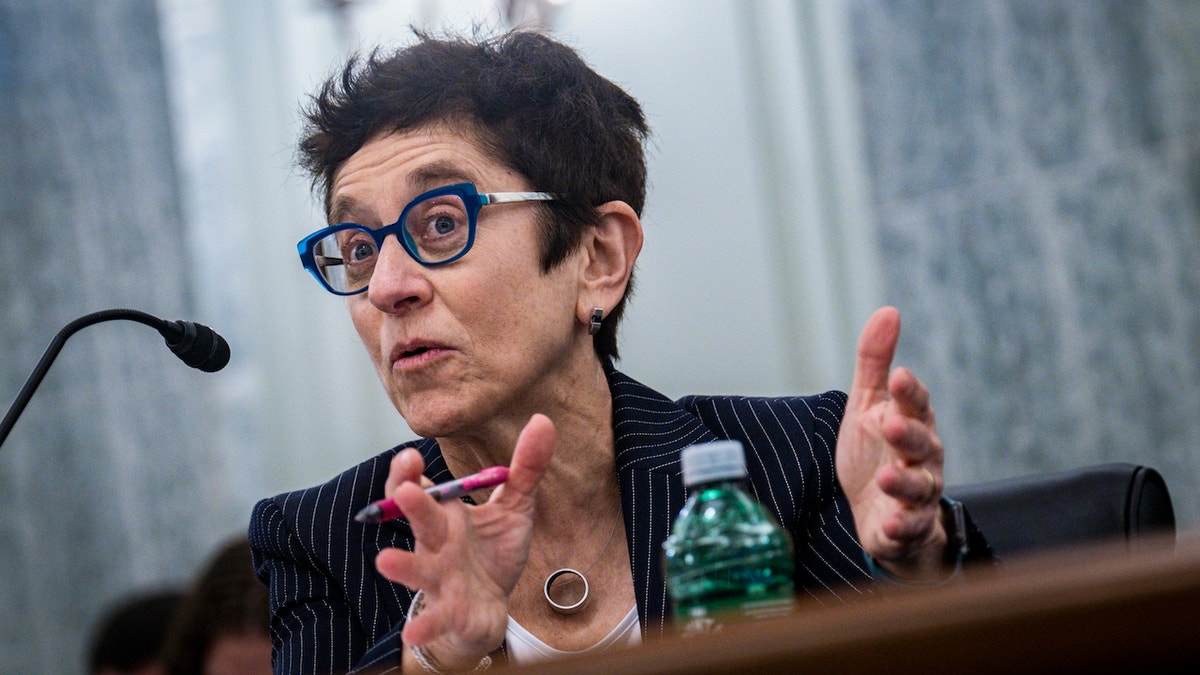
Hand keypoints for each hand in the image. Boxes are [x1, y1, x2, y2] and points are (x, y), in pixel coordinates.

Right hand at [374, 414, 555, 668]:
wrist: (490, 609)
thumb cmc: (493, 555)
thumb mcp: (514, 508)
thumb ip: (525, 468)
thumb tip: (542, 420)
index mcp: (447, 516)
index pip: (420, 489)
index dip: (409, 473)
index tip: (410, 456)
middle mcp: (438, 544)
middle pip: (421, 522)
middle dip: (411, 507)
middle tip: (405, 491)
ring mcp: (442, 579)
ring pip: (419, 570)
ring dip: (403, 566)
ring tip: (384, 562)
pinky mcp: (451, 611)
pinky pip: (437, 618)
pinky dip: (425, 625)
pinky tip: (411, 632)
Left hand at [835, 307, 948, 579]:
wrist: (880, 514)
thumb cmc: (877, 450)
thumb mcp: (867, 404)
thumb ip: (875, 362)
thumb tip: (888, 311)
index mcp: (913, 422)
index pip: (917, 404)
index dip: (910, 392)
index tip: (899, 376)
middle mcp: (923, 457)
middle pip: (923, 443)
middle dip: (909, 434)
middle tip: (890, 424)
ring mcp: (918, 494)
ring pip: (920, 487)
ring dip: (904, 483)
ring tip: (887, 478)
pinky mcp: (908, 527)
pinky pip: (909, 528)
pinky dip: (901, 527)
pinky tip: (890, 526)